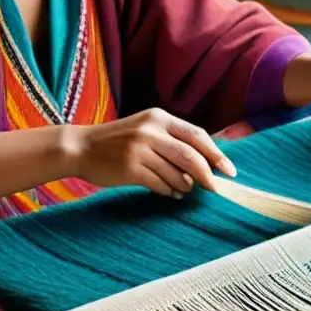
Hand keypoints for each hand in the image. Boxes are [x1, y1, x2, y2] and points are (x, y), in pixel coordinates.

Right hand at [72, 108, 236, 198]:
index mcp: (158, 117)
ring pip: (177, 174)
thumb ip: (172, 139)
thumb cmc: (118, 140)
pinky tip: (172, 192)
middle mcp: (151, 131)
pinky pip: (161, 185)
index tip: (229, 169)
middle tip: (216, 188)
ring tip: (186, 189)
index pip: (197, 135)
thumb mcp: (145, 128)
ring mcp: (140, 150)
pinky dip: (171, 191)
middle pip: (191, 156)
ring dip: (187, 185)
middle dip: (208, 174)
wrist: (81, 147)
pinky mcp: (130, 169)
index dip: (216, 154)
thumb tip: (207, 160)